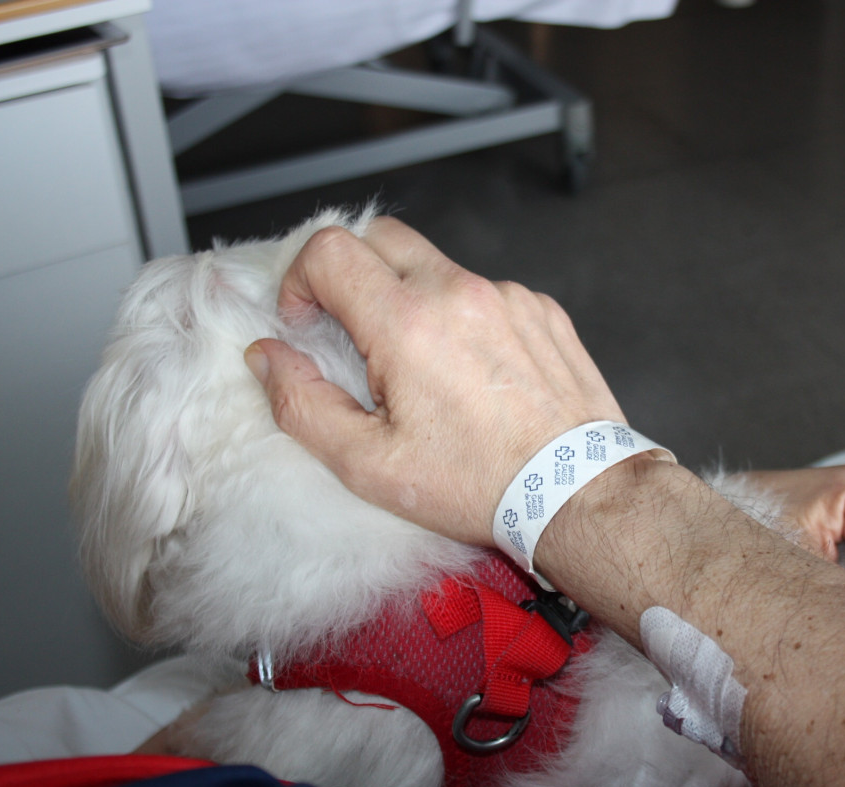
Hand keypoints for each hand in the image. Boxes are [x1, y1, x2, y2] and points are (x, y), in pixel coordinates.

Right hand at [243, 218, 622, 544]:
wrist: (576, 491)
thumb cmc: (480, 484)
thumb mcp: (369, 465)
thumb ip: (303, 404)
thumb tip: (268, 358)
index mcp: (409, 324)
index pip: (329, 250)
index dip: (301, 281)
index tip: (308, 323)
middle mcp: (461, 293)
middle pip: (379, 236)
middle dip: (349, 273)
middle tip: (350, 331)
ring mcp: (508, 296)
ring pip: (436, 266)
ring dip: (411, 299)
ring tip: (423, 369)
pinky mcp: (542, 309)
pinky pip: (485, 292)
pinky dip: (464, 318)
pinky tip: (474, 375)